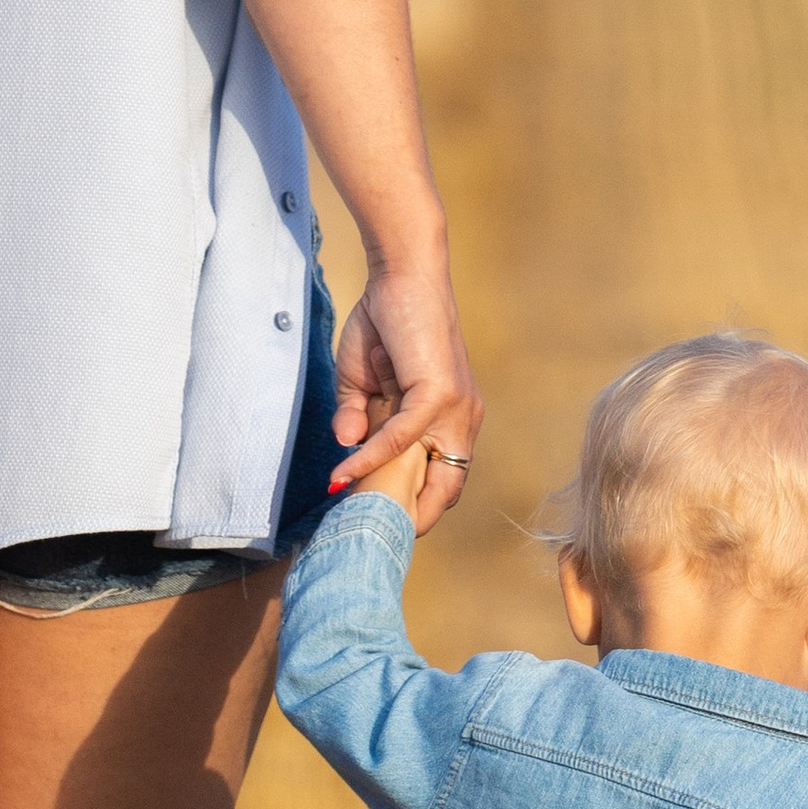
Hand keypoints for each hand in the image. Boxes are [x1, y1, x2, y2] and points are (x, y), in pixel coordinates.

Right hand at [327, 264, 481, 531]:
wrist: (400, 275)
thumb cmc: (385, 322)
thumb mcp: (362, 381)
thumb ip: (357, 416)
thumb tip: (345, 446)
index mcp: (453, 420)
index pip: (445, 481)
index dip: (415, 507)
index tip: (379, 523)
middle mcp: (463, 420)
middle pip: (447, 491)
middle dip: (410, 520)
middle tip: (368, 533)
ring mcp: (456, 408)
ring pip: (426, 472)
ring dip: (387, 495)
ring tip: (354, 512)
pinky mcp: (438, 393)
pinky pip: (400, 438)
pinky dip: (370, 457)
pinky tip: (344, 470)